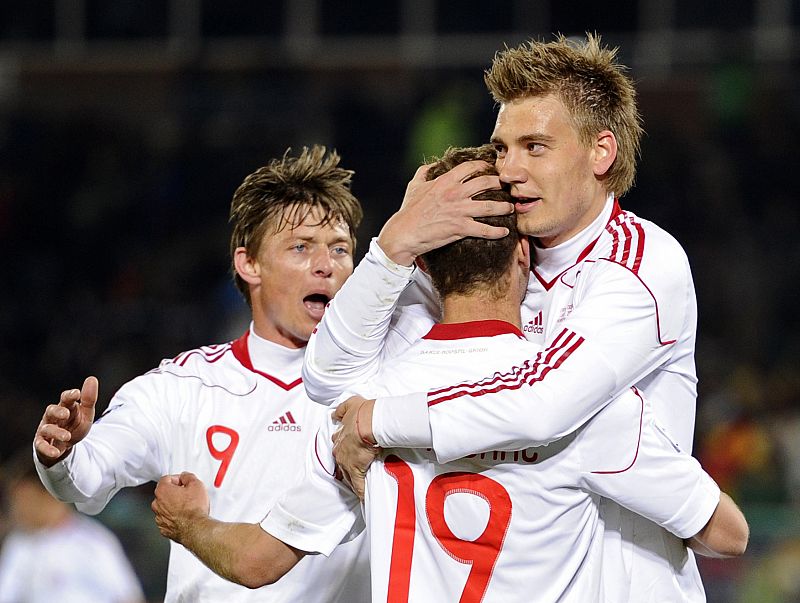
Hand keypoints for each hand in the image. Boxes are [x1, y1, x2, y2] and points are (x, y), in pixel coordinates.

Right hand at [34, 376, 98, 466]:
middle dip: (58, 412)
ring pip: (47, 429)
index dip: (70, 396)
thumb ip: (89, 399)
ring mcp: (45, 430)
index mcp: (65, 407)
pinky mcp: (41, 443)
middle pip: (51, 411)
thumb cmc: (75, 425)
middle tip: (66, 414)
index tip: (77, 393)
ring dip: (56, 432)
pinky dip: (47, 449)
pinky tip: (56, 452)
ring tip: (67, 436)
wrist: (65, 445)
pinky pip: (41, 445)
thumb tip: (92, 378)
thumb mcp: (86, 414)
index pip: (65, 399)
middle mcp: (52, 417)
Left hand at [151, 472, 210, 543]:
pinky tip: (184, 516)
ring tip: (188, 507)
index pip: (166, 479)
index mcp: (162, 491)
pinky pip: (167, 519)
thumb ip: (188, 477)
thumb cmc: (194, 509)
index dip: (177, 479)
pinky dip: (174, 517)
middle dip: (175, 492)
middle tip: (187, 494)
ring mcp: (159, 517)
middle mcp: (157, 504)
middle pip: (164, 493)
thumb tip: (186, 477)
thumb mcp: (196, 484)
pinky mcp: (163, 528)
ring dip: (174, 505)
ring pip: (165, 507)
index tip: (184, 482)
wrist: (195, 529)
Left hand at [332, 397, 379, 500]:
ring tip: (358, 487)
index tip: (347, 454)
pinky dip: (361, 492)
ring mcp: (347, 463)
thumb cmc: (361, 413)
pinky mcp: (357, 471)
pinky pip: (359, 486)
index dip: (343, 451)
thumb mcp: (348, 406)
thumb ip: (341, 410)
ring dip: (353, 481)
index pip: (339, 448)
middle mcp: (340, 452)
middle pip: (341, 464)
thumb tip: (335, 414)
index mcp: (339, 439)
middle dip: (345, 469)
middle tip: (352, 473)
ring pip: (348, 476)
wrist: (368, 422)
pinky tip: (364, 499)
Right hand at [377, 160, 511, 265]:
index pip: (470, 167)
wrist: (404, 233)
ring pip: (490, 206)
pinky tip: (504, 232)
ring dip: (504, 207)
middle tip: (507, 187)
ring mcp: (459, 211)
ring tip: (511, 208)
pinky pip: (484, 229)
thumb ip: (423, 172)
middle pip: (486, 183)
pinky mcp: (460, 228)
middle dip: (500, 184)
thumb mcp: (414, 186)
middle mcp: (455, 193)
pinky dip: (497, 231)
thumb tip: (430, 165)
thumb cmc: (408, 211)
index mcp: (445, 181)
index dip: (484, 166)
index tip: (491, 170)